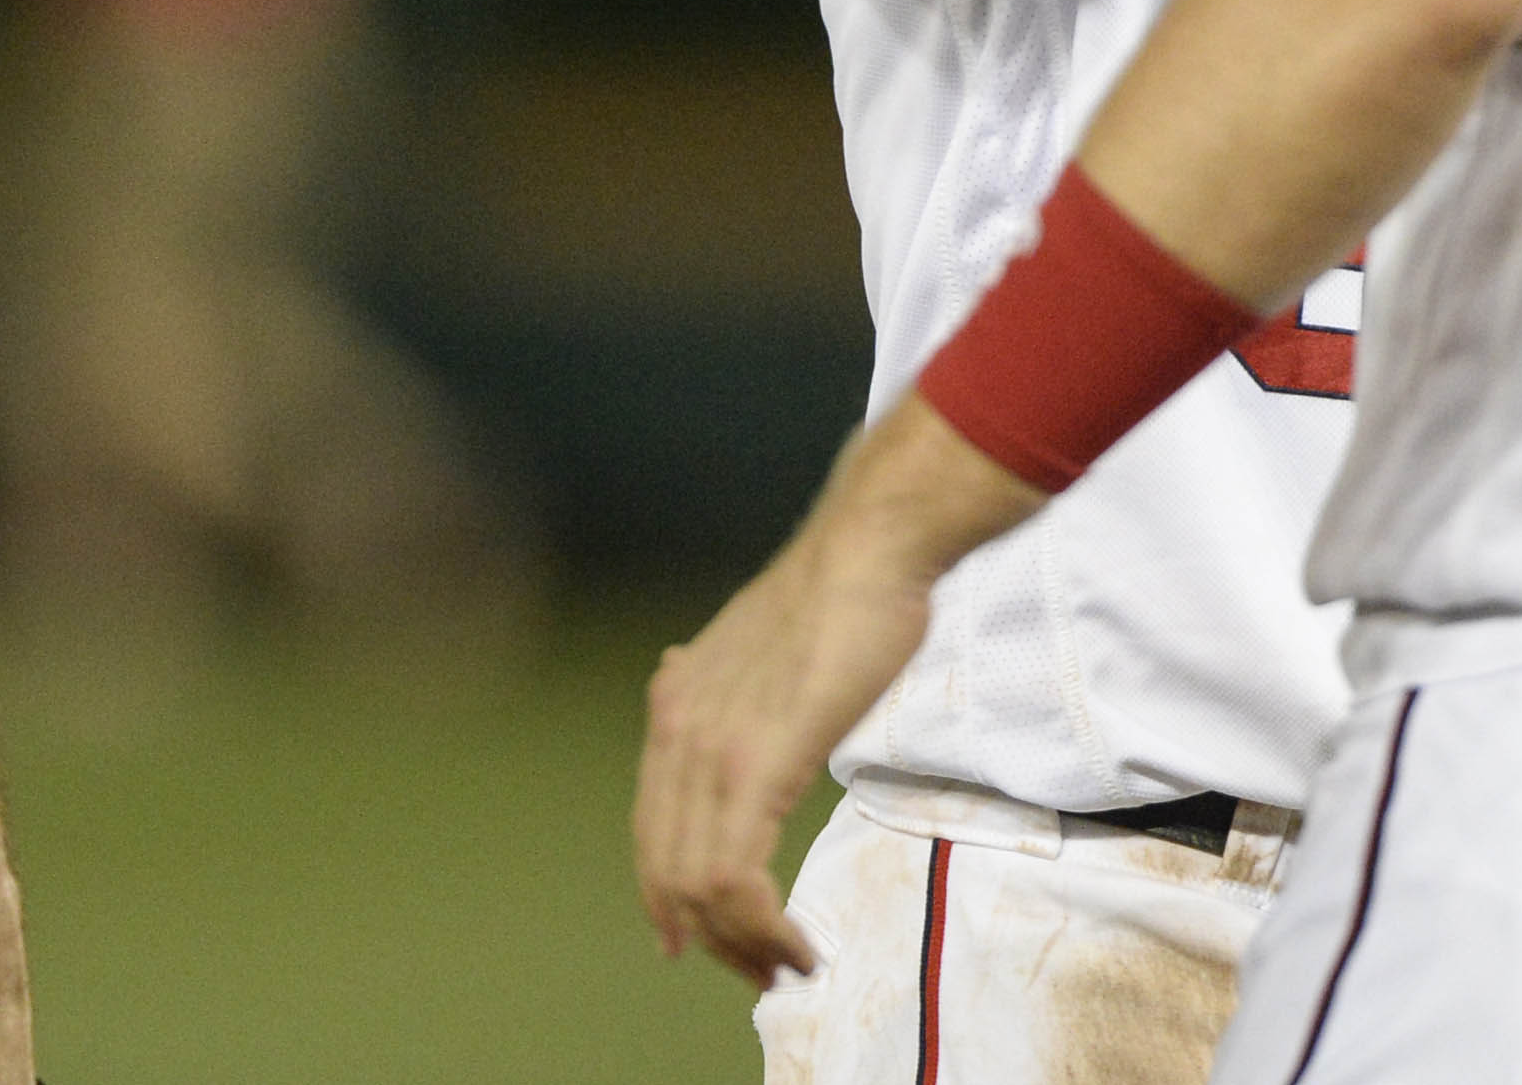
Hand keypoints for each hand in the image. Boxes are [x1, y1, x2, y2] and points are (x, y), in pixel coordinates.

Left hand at [633, 404, 1036, 986]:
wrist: (869, 548)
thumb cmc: (840, 593)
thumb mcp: (758, 645)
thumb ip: (732, 690)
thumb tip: (724, 713)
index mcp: (673, 704)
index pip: (652, 830)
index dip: (670, 897)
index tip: (703, 942)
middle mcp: (675, 730)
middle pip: (665, 870)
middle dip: (708, 938)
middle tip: (759, 973)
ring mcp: (709, 749)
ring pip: (697, 886)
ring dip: (743, 945)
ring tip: (787, 966)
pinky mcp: (754, 764)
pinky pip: (735, 877)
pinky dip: (761, 928)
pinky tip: (795, 944)